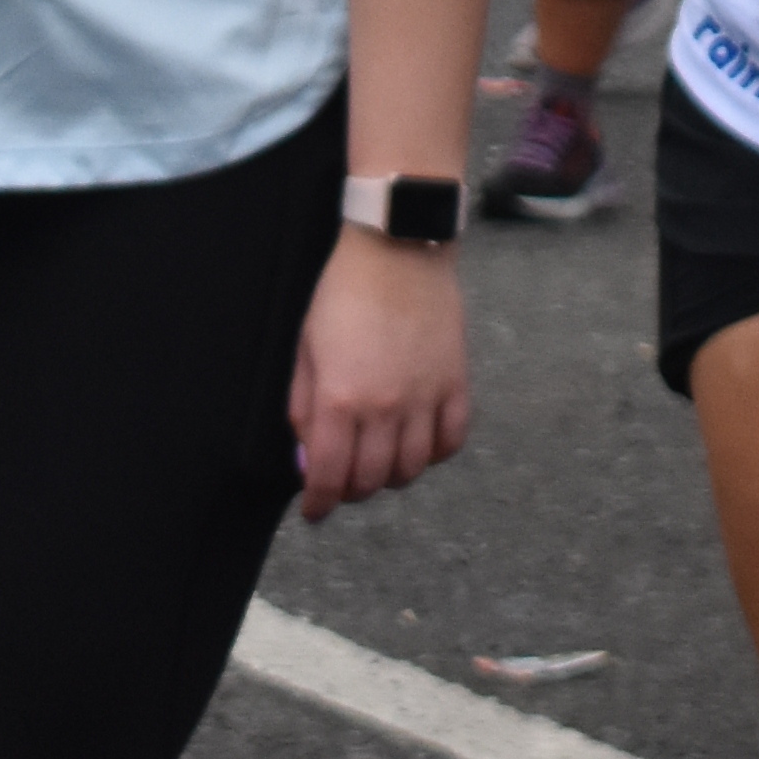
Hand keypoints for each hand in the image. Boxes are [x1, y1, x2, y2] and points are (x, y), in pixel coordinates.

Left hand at [288, 227, 470, 520]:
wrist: (397, 247)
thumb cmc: (342, 292)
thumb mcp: (306, 349)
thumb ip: (304, 409)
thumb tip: (307, 458)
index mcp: (341, 399)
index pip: (330, 477)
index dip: (319, 503)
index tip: (314, 511)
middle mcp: (385, 407)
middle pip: (371, 480)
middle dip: (351, 489)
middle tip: (343, 479)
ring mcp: (425, 397)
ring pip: (412, 469)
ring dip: (390, 475)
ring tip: (378, 460)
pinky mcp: (455, 383)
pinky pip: (450, 441)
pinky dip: (433, 453)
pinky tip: (417, 442)